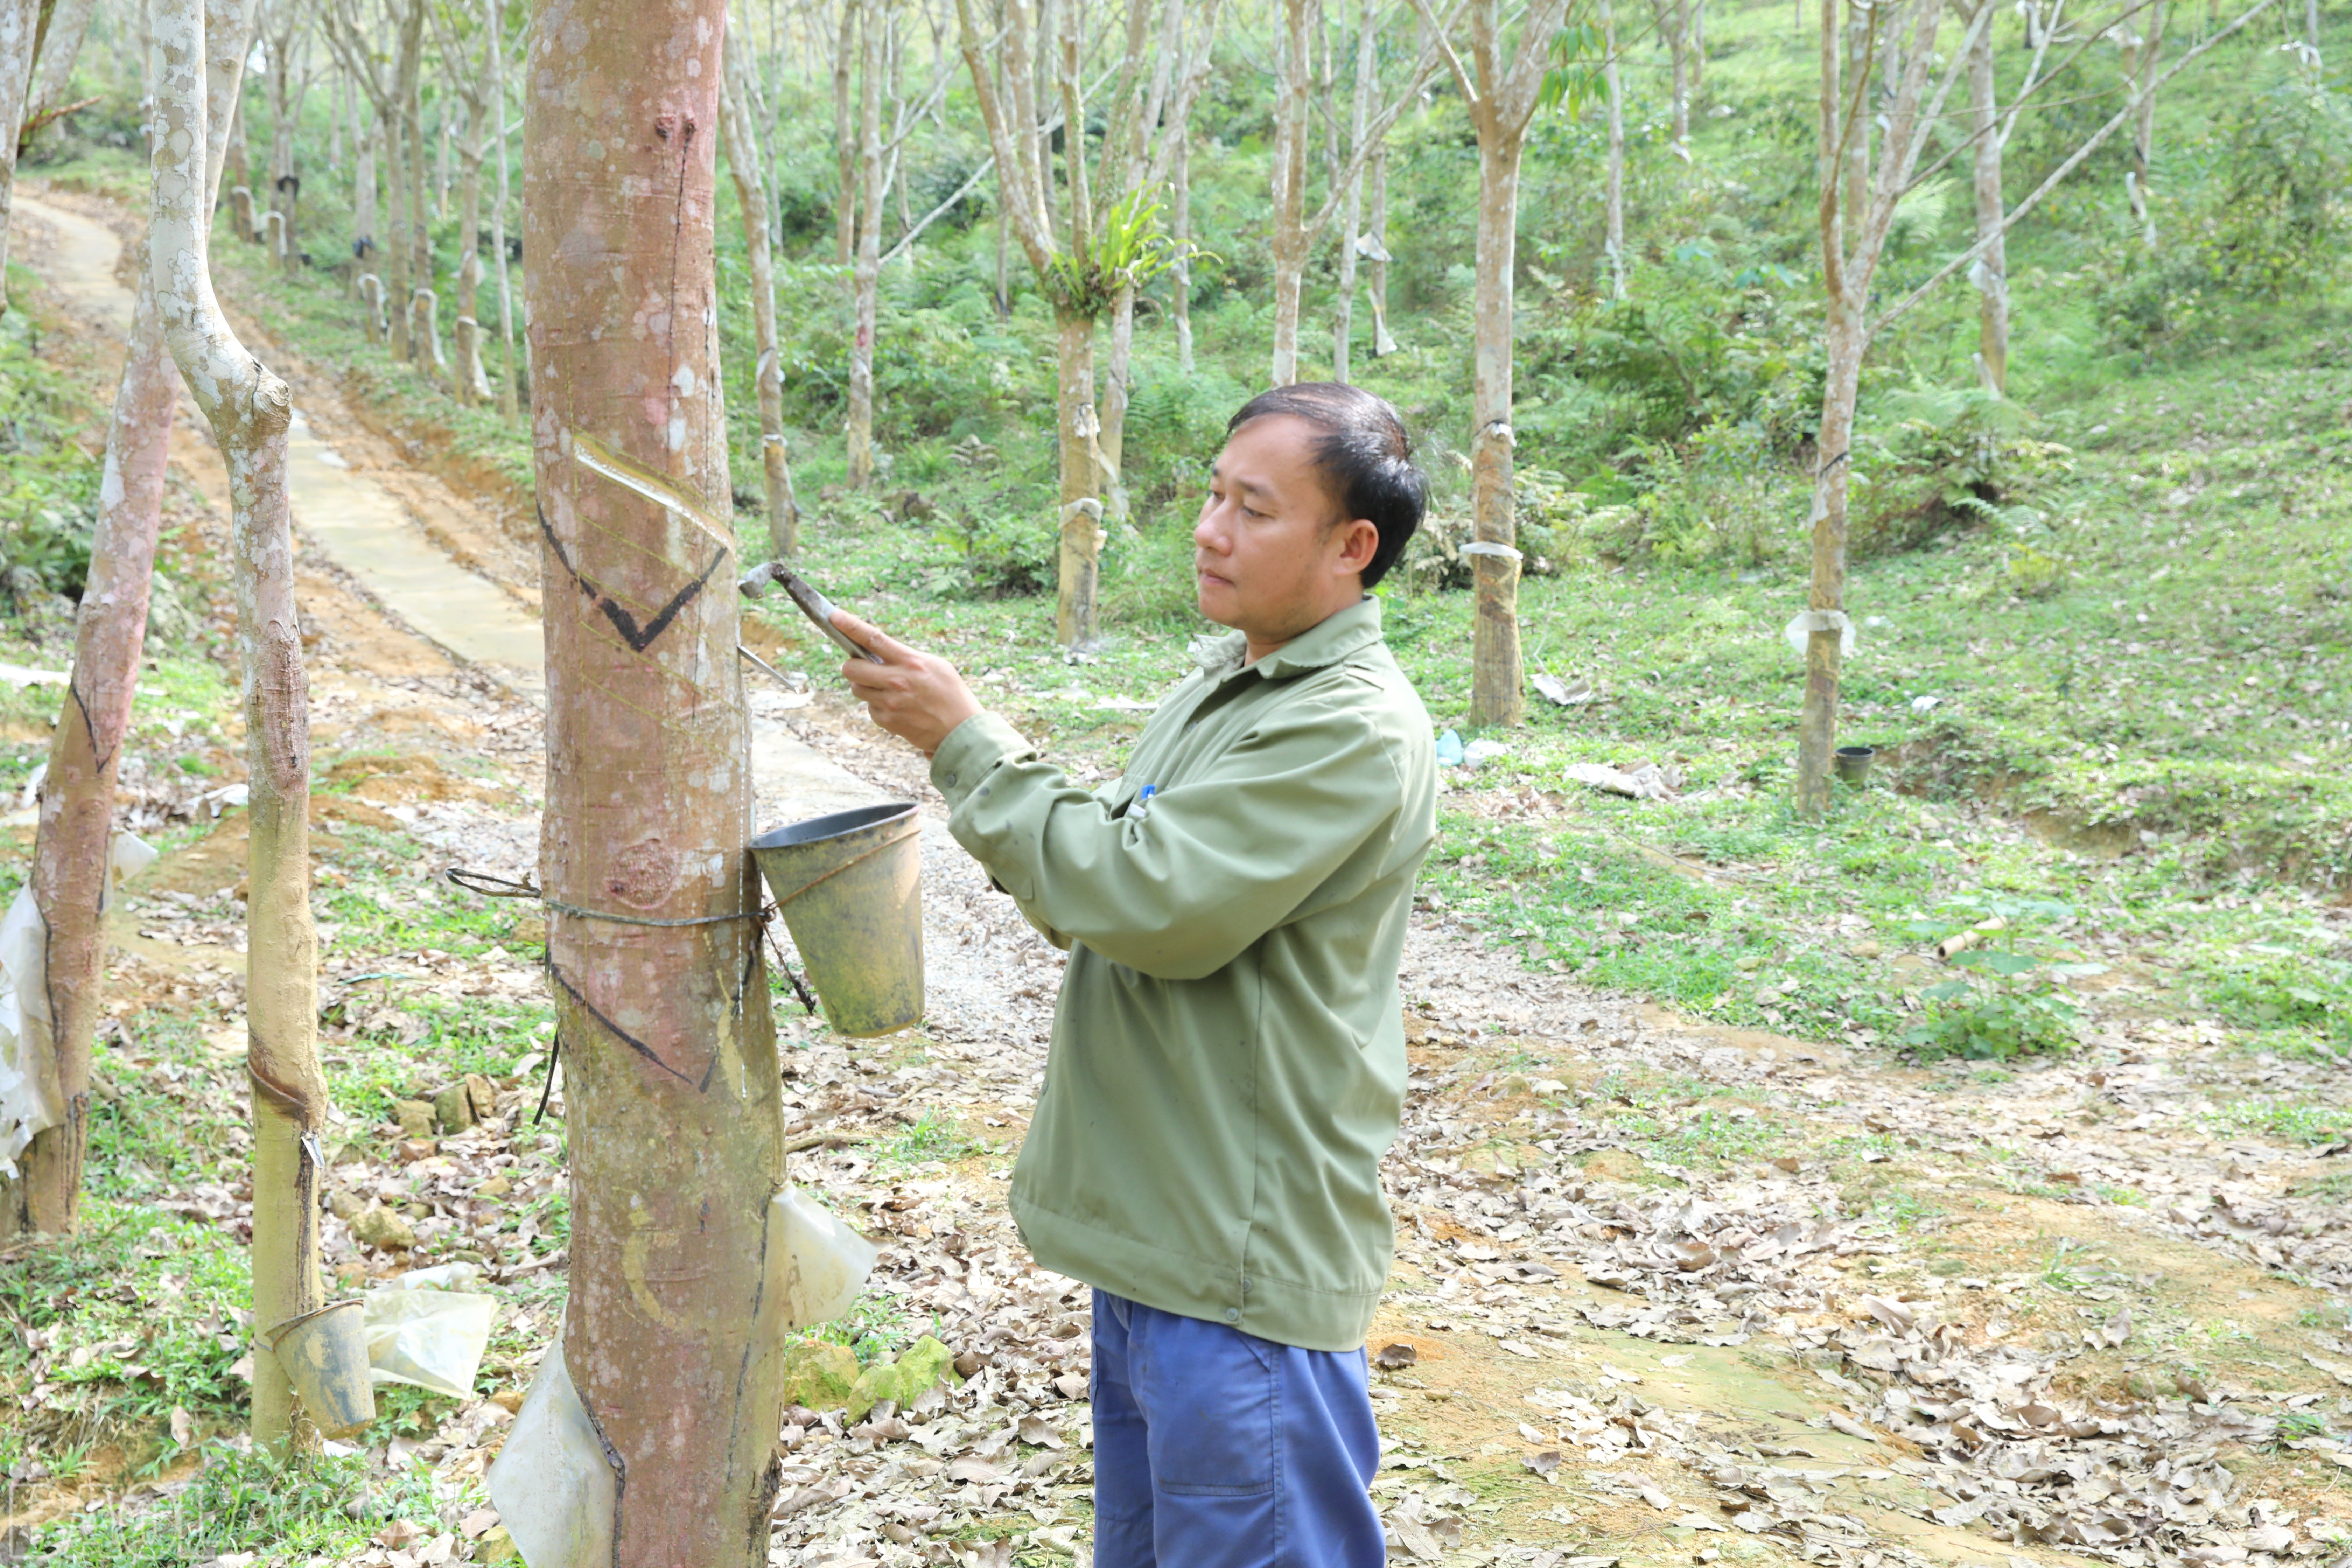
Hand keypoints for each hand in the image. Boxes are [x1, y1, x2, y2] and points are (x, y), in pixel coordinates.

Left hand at [833, 610, 982, 756]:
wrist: (961, 732)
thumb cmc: (951, 694)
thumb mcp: (936, 666)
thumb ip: (907, 657)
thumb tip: (879, 652)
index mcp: (910, 662)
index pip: (874, 639)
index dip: (851, 626)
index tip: (834, 616)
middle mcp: (897, 681)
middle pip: (851, 668)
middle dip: (853, 666)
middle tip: (864, 668)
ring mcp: (890, 703)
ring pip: (857, 689)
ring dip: (866, 687)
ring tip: (889, 690)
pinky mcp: (887, 722)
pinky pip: (870, 709)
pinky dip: (879, 707)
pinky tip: (898, 708)